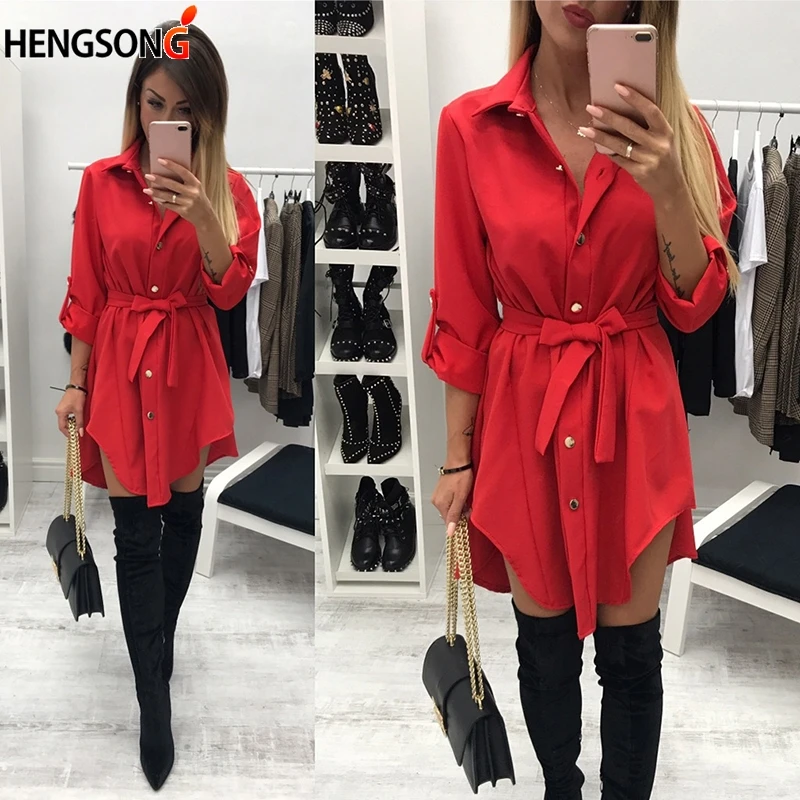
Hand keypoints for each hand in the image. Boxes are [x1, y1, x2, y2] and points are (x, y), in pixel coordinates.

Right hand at [55, 388, 85, 437]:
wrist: (77, 386)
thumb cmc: (76, 395)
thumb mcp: (79, 411)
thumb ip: (80, 422)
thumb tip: (80, 432)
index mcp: (60, 413)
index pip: (62, 427)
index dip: (68, 433)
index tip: (73, 437)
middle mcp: (59, 411)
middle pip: (63, 424)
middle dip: (70, 430)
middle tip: (77, 433)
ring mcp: (61, 409)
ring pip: (65, 420)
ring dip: (71, 424)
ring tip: (78, 427)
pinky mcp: (65, 407)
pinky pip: (67, 416)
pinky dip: (72, 420)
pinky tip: (77, 420)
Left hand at [143, 159, 214, 228]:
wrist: (206, 217)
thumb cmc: (198, 199)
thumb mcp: (196, 188)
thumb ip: (185, 181)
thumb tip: (166, 172)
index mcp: (196, 184)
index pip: (182, 172)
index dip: (171, 165)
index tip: (160, 160)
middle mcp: (192, 193)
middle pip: (172, 184)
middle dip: (159, 179)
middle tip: (148, 175)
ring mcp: (187, 203)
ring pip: (168, 196)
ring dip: (156, 193)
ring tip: (146, 190)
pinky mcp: (183, 211)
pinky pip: (169, 205)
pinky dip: (161, 202)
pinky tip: (154, 198)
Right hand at [431, 469, 473, 536]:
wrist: (458, 461)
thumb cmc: (461, 476)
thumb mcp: (460, 498)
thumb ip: (454, 515)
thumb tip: (450, 531)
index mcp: (440, 504)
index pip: (448, 522)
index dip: (459, 521)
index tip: (466, 516)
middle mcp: (436, 500)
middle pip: (449, 514)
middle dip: (460, 512)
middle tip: (468, 503)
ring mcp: (438, 495)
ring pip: (450, 507)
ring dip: (459, 505)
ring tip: (465, 495)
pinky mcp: (441, 490)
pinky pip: (449, 500)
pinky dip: (456, 499)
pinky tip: (461, 492)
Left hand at [578, 84, 684, 203]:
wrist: (672, 187)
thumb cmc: (665, 159)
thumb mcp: (664, 140)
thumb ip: (650, 127)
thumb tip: (624, 111)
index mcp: (666, 131)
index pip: (651, 110)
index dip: (635, 98)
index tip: (619, 87)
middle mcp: (658, 144)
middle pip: (629, 127)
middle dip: (609, 116)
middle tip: (592, 108)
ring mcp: (648, 160)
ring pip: (619, 145)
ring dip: (600, 136)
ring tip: (585, 128)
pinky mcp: (639, 172)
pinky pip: (618, 159)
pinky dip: (608, 152)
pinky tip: (597, 145)